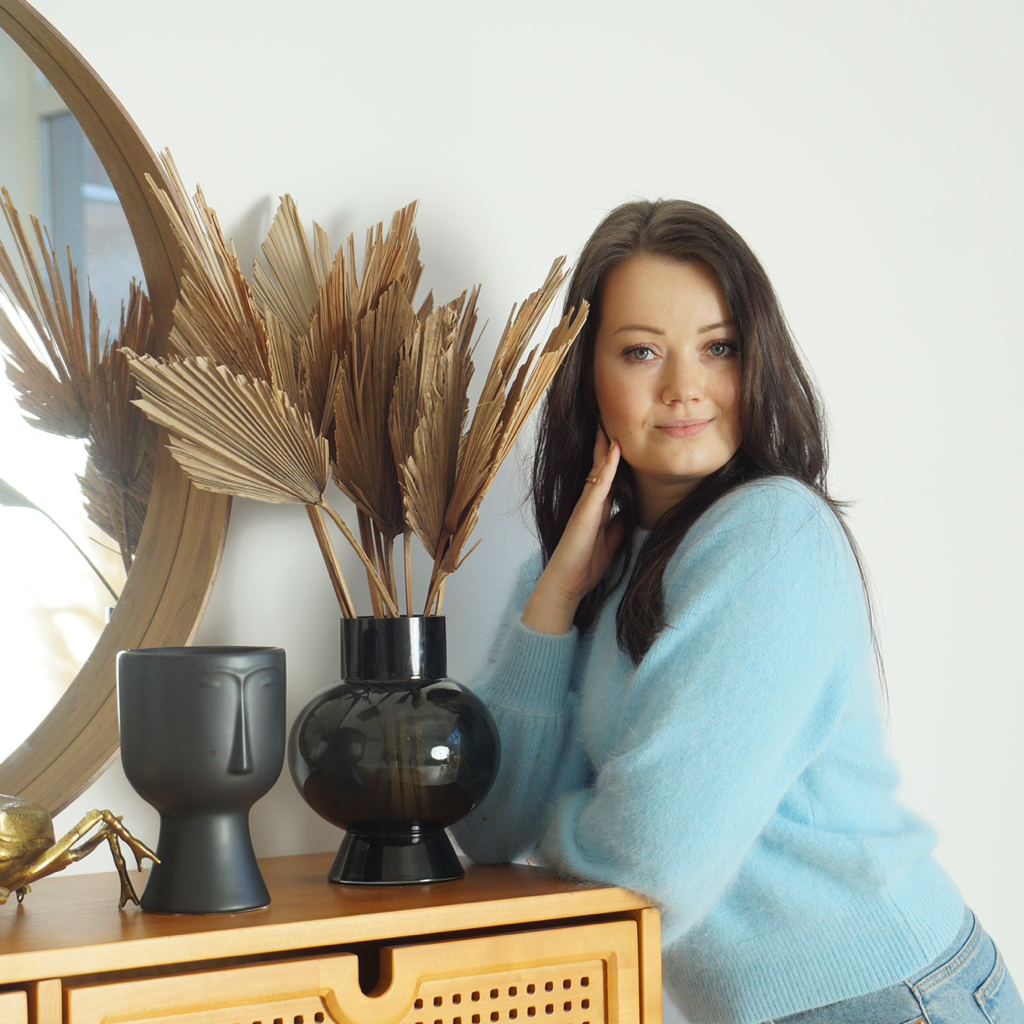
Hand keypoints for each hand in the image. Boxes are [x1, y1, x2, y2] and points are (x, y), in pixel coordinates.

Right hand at [522, 429, 624, 634]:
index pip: (605, 478)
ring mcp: (585, 506)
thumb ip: (617, 528)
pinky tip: (615, 449)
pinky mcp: (585, 512)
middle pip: (599, 467)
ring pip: (598, 470)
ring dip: (604, 447)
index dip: (611, 458)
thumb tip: (628, 515)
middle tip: (609, 420)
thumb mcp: (610, 544)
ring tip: (609, 424)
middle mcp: (589, 503)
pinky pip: (599, 483)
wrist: (567, 585)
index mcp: (595, 510)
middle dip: (604, 444)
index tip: (618, 438)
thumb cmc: (584, 567)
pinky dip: (608, 465)